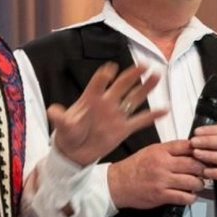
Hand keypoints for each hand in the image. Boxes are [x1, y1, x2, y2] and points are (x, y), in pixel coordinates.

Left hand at [48, 62, 164, 166]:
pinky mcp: (123, 128)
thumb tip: (52, 110)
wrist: (75, 153)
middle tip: (143, 64)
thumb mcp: (63, 127)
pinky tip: (164, 109)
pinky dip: (152, 115)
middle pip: (121, 85)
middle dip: (131, 75)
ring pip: (133, 98)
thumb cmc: (67, 135)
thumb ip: (61, 118)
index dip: (104, 76)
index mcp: (90, 99)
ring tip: (156, 75)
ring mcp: (116, 115)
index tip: (110, 68)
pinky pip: (140, 120)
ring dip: (145, 87)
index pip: (97, 83)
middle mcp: (105, 103)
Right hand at [107, 140, 206, 208]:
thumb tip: (190, 149)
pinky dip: (191, 197)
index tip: (204, 154)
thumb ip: (169, 150)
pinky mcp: (161, 195)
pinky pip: (185, 197)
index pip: (186, 146)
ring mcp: (162, 181)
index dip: (199, 150)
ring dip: (199, 184)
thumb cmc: (134, 167)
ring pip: (192, 182)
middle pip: (194, 164)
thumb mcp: (150, 151)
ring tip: (198, 184)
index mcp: (160, 150)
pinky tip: (189, 194)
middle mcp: (162, 164)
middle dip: (203, 168)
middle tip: (205, 170)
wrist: (117, 183)